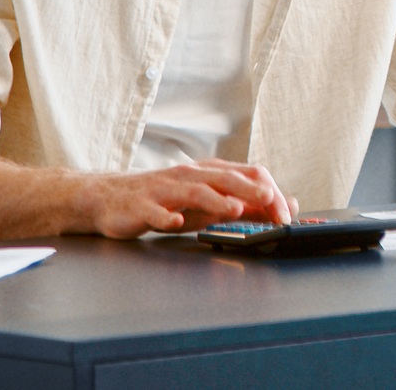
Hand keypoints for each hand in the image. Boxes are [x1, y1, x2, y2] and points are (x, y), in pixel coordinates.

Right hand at [79, 159, 296, 238]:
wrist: (110, 199)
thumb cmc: (165, 202)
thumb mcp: (207, 205)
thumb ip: (244, 205)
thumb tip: (283, 206)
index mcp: (209, 173)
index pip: (247, 173)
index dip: (269, 192)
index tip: (285, 215)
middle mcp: (189, 176)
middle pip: (225, 178)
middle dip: (250, 190)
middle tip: (270, 203)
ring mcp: (164, 190)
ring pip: (193, 191)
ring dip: (215, 200)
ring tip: (235, 209)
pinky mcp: (141, 206)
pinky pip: (154, 211)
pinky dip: (166, 216)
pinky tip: (175, 221)